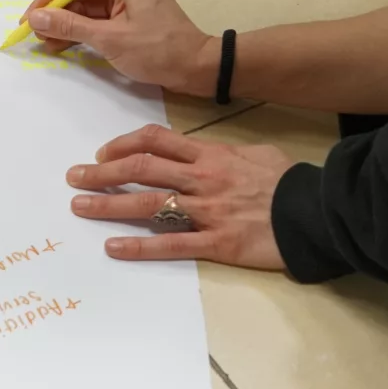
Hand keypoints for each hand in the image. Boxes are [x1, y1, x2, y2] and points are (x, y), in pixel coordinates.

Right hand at [21, 0, 216, 92]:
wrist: (196, 69)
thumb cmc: (159, 50)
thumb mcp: (110, 39)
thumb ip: (70, 26)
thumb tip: (34, 17)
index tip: (43, 9)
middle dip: (55, 3)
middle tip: (34, 28)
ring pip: (84, 0)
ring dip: (63, 18)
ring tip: (42, 41)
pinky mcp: (126, 16)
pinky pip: (95, 15)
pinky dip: (78, 28)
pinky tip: (59, 44)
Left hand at [67, 125, 290, 268]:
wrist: (313, 210)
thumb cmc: (289, 181)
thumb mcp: (257, 152)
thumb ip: (227, 152)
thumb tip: (209, 153)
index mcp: (210, 154)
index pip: (156, 141)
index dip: (124, 144)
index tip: (103, 153)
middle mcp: (201, 178)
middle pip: (141, 169)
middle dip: (103, 172)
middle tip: (74, 177)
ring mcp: (206, 211)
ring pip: (147, 204)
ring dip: (109, 205)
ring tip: (80, 207)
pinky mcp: (215, 242)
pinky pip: (170, 244)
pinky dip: (139, 246)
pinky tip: (113, 247)